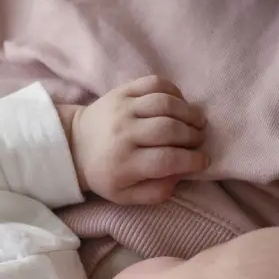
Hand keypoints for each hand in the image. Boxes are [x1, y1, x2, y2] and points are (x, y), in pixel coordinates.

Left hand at [62, 75, 208, 204]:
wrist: (75, 144)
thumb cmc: (106, 173)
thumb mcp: (126, 195)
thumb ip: (156, 192)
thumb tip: (180, 175)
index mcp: (125, 162)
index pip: (167, 160)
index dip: (192, 160)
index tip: (203, 161)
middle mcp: (124, 133)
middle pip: (169, 129)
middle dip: (193, 136)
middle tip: (200, 140)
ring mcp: (123, 108)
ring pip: (165, 104)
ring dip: (189, 112)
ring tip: (198, 121)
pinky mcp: (122, 90)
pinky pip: (155, 83)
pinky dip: (174, 91)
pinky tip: (180, 103)